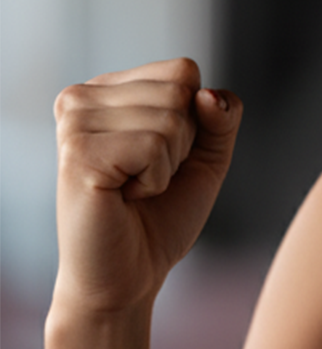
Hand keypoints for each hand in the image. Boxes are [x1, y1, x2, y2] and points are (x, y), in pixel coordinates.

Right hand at [52, 58, 242, 315]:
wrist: (126, 278)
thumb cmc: (160, 219)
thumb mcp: (205, 159)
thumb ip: (221, 117)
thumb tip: (207, 94)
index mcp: (106, 90)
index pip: (183, 70)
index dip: (194, 122)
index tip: (159, 158)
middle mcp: (82, 97)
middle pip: (180, 90)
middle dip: (182, 145)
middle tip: (144, 178)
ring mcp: (74, 121)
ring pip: (171, 118)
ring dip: (167, 166)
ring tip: (132, 188)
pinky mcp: (77, 151)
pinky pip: (154, 146)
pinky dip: (154, 181)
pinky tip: (123, 196)